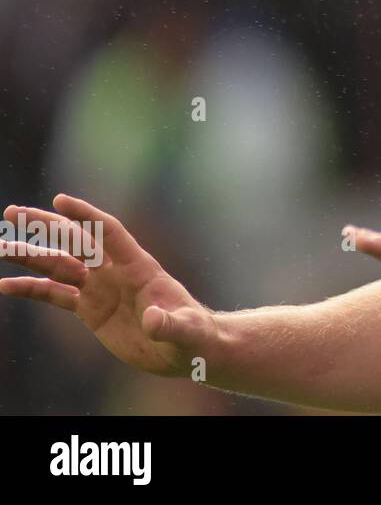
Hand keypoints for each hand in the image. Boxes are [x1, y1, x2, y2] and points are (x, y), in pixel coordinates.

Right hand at [0, 195, 224, 377]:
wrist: (184, 349)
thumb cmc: (192, 334)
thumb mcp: (184, 330)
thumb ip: (168, 323)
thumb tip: (153, 320)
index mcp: (138, 266)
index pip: (109, 232)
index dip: (86, 216)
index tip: (59, 200)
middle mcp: (115, 271)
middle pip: (75, 241)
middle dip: (45, 226)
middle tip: (12, 213)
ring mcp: (100, 288)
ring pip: (59, 266)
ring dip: (30, 256)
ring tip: (1, 248)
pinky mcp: (90, 309)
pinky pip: (55, 295)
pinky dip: (31, 289)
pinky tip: (6, 285)